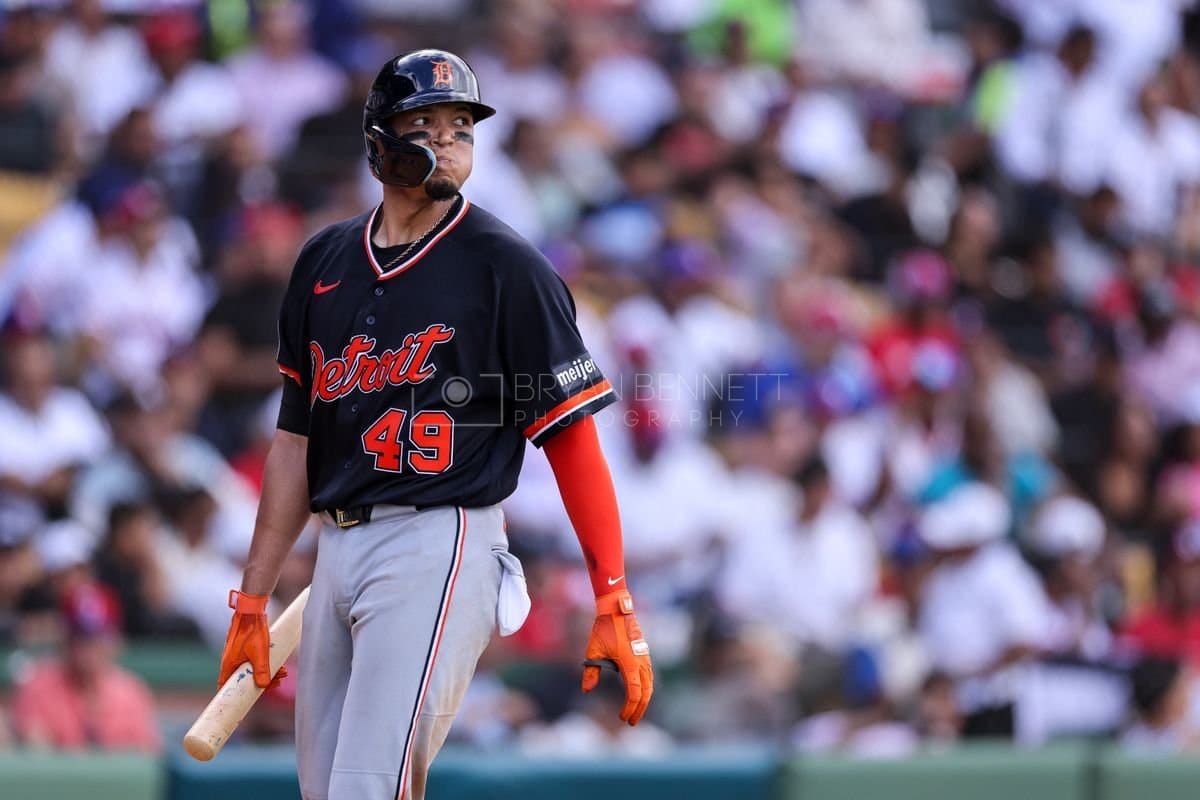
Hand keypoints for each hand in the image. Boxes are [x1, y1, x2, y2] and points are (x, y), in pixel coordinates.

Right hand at [218, 590, 286, 688]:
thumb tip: (263, 685)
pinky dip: (264, 664)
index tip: (246, 702)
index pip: (225, 687)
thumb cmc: (252, 630)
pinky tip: (279, 664)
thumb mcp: (259, 653)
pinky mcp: (244, 648)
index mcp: (228, 665)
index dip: (235, 696)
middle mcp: (230, 661)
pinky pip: (253, 661)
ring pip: (251, 670)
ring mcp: (237, 654)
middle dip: (261, 683)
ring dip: (266, 673)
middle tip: (278, 682)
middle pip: (243, 679)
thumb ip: (261, 670)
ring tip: (283, 672)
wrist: (251, 609)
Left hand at [581, 589, 652, 724]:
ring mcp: (645, 658)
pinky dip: (646, 688)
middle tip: (631, 722)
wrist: (617, 609)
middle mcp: (641, 662)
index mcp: (630, 664)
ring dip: (644, 700)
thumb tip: (587, 690)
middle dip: (640, 709)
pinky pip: (649, 676)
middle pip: (646, 693)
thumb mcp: (593, 650)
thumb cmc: (604, 629)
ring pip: (650, 685)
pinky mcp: (644, 653)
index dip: (629, 708)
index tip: (621, 717)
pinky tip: (640, 693)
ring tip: (636, 711)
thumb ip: (590, 671)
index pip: (635, 693)